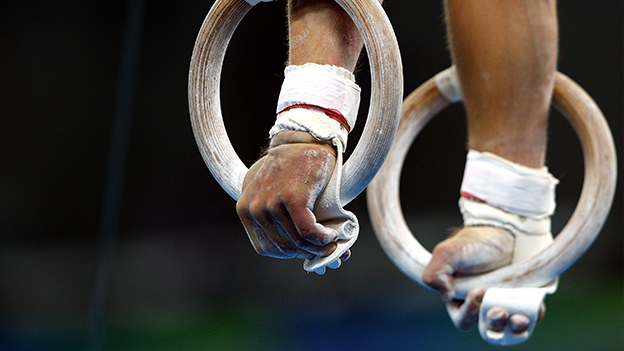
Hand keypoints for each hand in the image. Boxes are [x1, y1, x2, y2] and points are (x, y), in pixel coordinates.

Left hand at [236, 131, 349, 260]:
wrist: (303, 139)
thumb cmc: (292, 168)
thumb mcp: (274, 192)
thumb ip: (281, 220)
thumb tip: (302, 249)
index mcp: (245, 209)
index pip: (266, 247)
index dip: (289, 254)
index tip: (306, 253)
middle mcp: (254, 207)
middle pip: (284, 247)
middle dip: (308, 254)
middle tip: (327, 251)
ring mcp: (271, 203)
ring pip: (298, 241)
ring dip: (319, 247)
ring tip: (332, 243)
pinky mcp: (292, 198)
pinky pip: (308, 231)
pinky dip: (322, 238)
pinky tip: (331, 235)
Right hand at [422, 226, 544, 331]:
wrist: (506, 229)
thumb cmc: (475, 241)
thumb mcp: (448, 252)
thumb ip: (434, 273)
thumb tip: (444, 295)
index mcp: (460, 298)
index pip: (463, 319)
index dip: (469, 313)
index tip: (477, 293)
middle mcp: (484, 305)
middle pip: (488, 328)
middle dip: (493, 322)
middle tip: (498, 310)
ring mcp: (506, 303)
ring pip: (510, 327)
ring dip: (514, 327)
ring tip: (518, 317)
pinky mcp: (526, 299)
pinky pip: (532, 316)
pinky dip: (533, 315)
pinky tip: (532, 307)